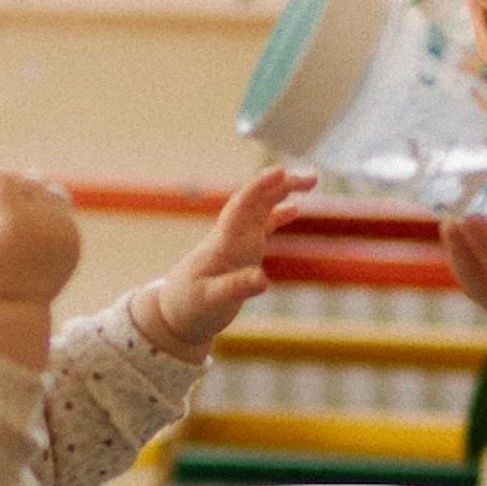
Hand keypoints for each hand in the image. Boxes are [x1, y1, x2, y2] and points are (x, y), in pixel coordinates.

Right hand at [0, 168, 81, 330]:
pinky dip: (47, 220)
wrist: (12, 307)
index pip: (1, 179)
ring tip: (20, 233)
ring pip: (45, 193)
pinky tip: (35, 241)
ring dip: (32, 206)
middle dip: (12, 199)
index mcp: (14, 220)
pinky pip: (59, 211)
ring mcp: (64, 231)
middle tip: (4, 231)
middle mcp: (45, 222)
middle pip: (26, 183)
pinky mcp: (75, 239)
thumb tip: (3, 180)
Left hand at [131, 164, 311, 359]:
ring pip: (261, 209)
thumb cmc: (189, 307)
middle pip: (256, 201)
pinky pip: (263, 227)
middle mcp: (231, 237)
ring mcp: (237, 243)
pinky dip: (278, 215)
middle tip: (312, 176)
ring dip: (282, 192)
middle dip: (280, 184)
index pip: (241, 208)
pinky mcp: (242, 253)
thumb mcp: (212, 301)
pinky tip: (295, 208)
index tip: (279, 172)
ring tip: (310, 180)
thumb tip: (263, 280)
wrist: (174, 313)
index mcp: (223, 244)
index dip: (259, 187)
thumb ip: (236, 288)